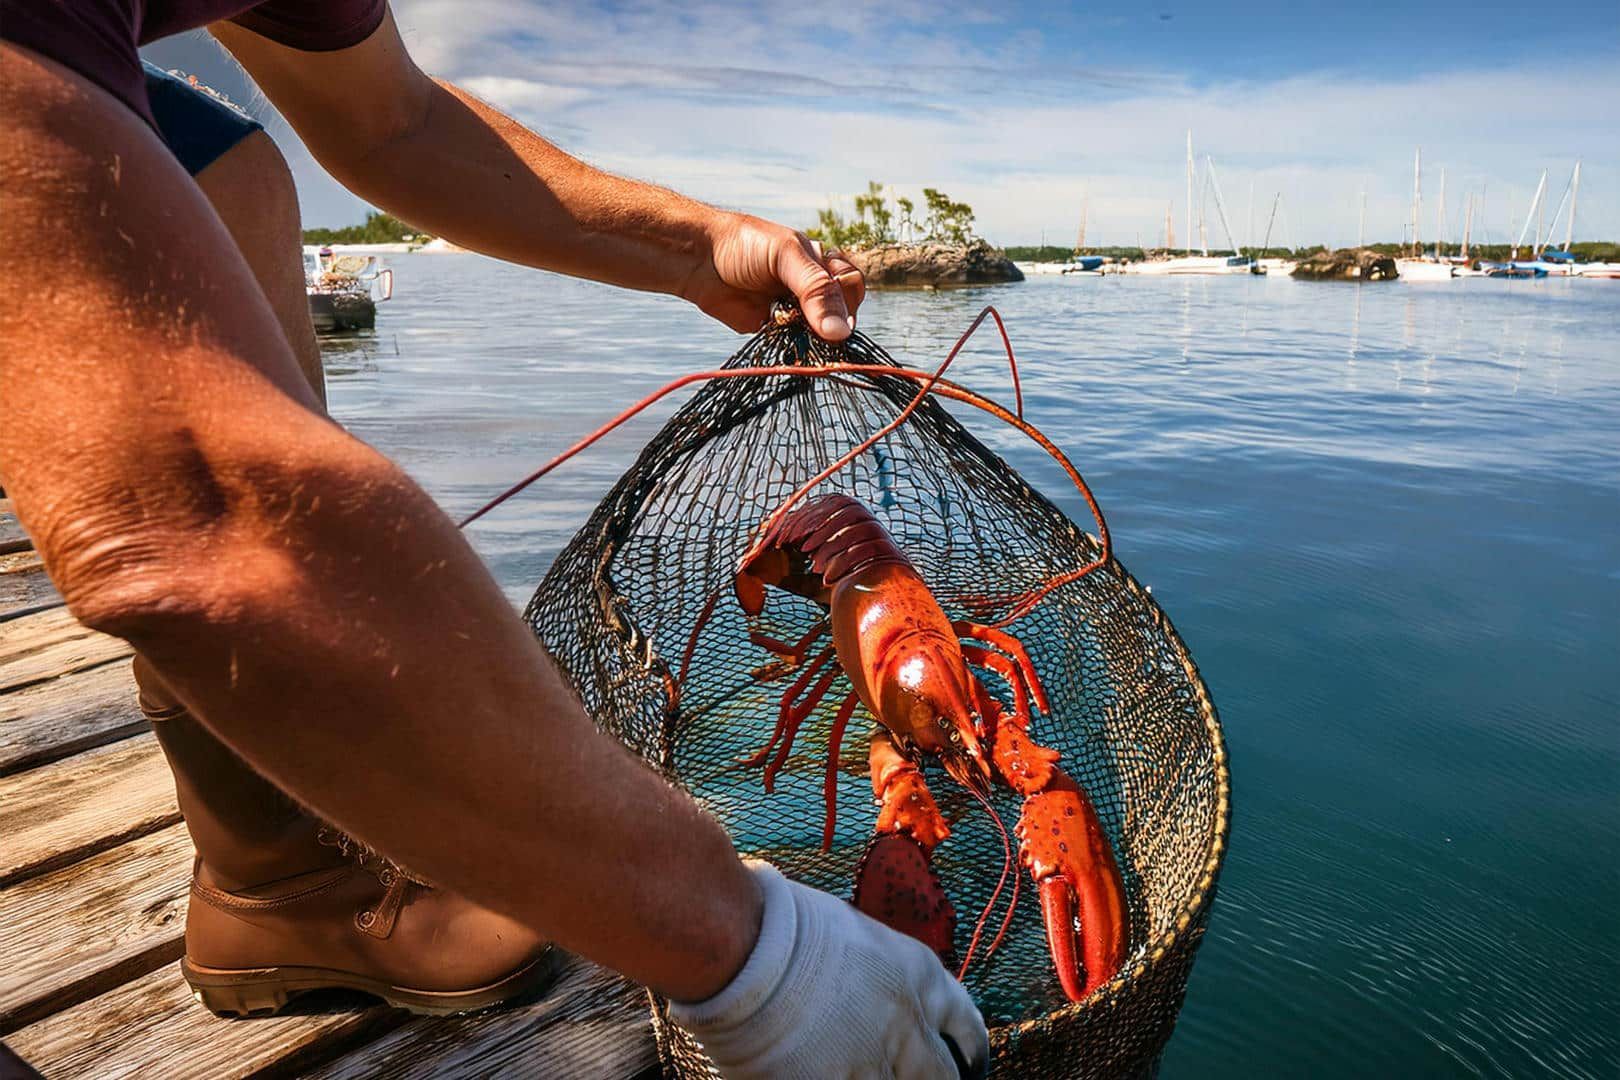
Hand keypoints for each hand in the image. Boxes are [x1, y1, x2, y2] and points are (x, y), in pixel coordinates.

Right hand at [669, 862, 988, 1079]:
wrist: (748, 947)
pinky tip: (823, 1075)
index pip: (968, 1027)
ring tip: (866, 1072)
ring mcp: (876, 1065)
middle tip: (931, 1079)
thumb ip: (879, 970)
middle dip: (939, 1079)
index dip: (970, 1050)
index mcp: (920, 977)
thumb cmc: (789, 924)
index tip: (969, 1062)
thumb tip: (872, 987)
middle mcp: (910, 1026)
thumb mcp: (856, 934)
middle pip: (944, 1076)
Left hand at [682, 213, 866, 340]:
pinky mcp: (774, 330)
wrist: (700, 259)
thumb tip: (840, 332)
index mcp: (822, 264)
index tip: (838, 314)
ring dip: (814, 339)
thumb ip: (816, 290)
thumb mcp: (787, 257)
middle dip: (832, 323)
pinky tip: (786, 340)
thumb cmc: (745, 245)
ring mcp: (794, 310)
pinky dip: (794, 348)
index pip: (851, 286)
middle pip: (840, 313)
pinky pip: (794, 345)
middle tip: (818, 329)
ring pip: (819, 333)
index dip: (848, 301)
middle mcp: (811, 288)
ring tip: (798, 332)